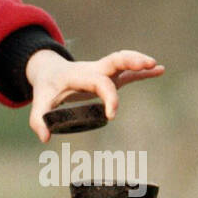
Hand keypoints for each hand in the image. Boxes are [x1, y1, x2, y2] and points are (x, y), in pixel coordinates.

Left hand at [27, 49, 164, 141]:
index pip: (99, 82)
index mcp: (79, 75)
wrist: (49, 70)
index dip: (109, 97)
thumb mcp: (39, 103)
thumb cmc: (47, 87)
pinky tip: (160, 70)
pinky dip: (143, 71)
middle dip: (131, 61)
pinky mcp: (109, 76)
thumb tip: (45, 138)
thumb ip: (38, 120)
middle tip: (146, 65)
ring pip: (123, 61)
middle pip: (114, 59)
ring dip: (139, 62)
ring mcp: (103, 71)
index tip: (112, 116)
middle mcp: (94, 69)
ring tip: (157, 66)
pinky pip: (128, 72)